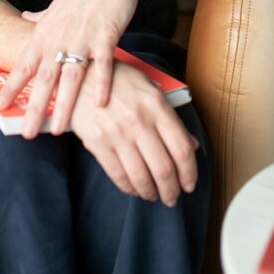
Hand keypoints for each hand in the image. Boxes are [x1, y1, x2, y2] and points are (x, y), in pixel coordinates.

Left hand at [0, 0, 149, 137]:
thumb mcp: (58, 4)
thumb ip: (42, 17)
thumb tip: (25, 17)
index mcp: (46, 31)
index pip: (24, 64)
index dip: (12, 86)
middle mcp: (60, 36)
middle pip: (45, 78)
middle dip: (35, 107)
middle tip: (28, 132)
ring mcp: (83, 36)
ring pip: (71, 76)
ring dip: (65, 104)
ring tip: (60, 129)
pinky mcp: (106, 34)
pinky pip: (103, 64)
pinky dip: (101, 84)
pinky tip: (99, 104)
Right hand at [70, 59, 199, 205]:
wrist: (81, 74)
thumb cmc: (120, 80)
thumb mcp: (150, 90)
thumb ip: (171, 119)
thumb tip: (192, 145)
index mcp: (157, 106)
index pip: (181, 149)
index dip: (189, 173)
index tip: (190, 185)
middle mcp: (139, 121)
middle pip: (163, 168)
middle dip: (171, 190)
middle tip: (172, 198)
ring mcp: (117, 133)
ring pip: (141, 176)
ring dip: (151, 193)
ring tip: (154, 196)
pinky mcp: (97, 142)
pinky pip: (118, 175)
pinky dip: (129, 188)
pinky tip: (134, 190)